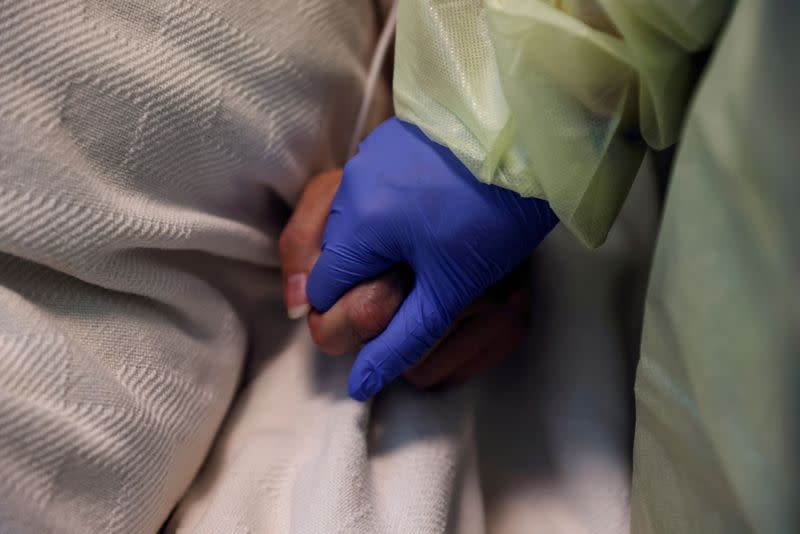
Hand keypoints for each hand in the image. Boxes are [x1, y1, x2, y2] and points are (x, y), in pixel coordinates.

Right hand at [306, 118, 556, 399]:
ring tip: (424, 243)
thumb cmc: (495, 217)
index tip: (390, 311)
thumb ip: (400, 339)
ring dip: (372, 241)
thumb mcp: (449, 289)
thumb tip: (359, 384)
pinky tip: (426, 210)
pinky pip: (364, 188)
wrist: (532, 139)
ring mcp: (367, 155)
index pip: (321, 291)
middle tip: (412, 280)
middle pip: (331, 256)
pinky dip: (383, 208)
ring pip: (346, 221)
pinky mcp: (387, 139)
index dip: (350, 311)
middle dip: (361, 276)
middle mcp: (350, 184)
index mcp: (358, 222)